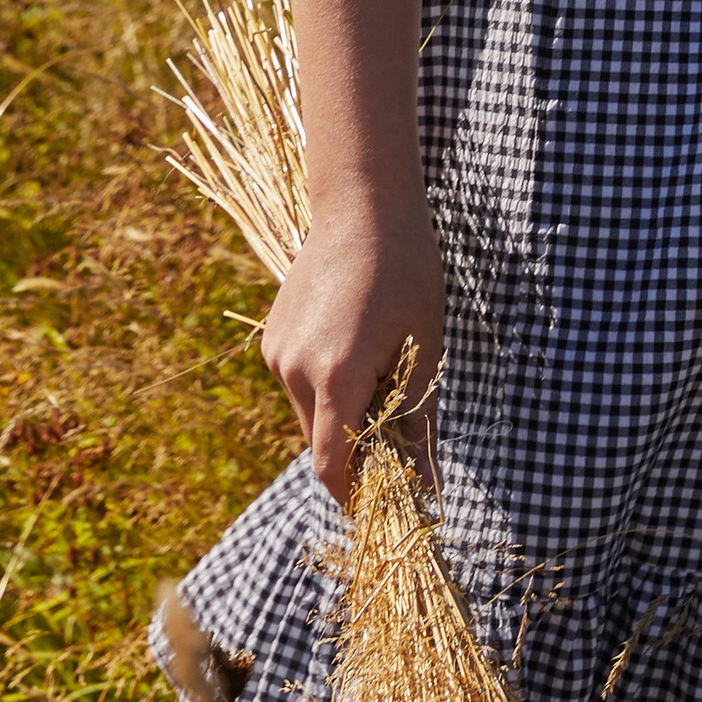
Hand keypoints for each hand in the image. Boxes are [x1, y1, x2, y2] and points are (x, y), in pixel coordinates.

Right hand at [262, 191, 444, 507]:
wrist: (363, 204)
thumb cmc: (406, 270)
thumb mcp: (426, 345)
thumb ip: (421, 420)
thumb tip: (430, 488)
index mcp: (336, 374)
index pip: (332, 466)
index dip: (356, 493)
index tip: (386, 498)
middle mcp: (293, 369)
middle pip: (320, 443)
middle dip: (355, 449)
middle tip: (397, 424)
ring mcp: (276, 353)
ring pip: (307, 414)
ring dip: (339, 415)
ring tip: (380, 368)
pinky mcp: (270, 339)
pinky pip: (297, 384)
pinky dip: (324, 386)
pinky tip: (355, 344)